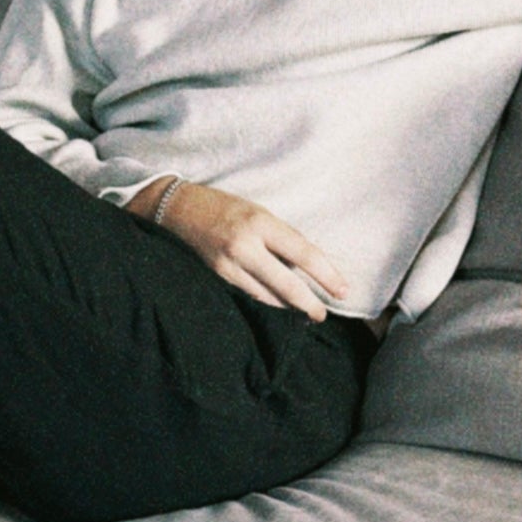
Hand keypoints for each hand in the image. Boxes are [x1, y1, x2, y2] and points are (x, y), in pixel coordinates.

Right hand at [148, 176, 362, 318]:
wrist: (178, 209)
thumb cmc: (225, 207)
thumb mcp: (259, 213)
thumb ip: (281, 239)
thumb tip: (308, 267)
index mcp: (260, 223)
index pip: (302, 253)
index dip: (326, 274)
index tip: (343, 289)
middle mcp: (244, 245)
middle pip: (287, 284)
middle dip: (309, 303)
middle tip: (323, 314)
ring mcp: (228, 265)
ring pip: (267, 297)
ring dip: (289, 307)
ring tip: (306, 313)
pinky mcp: (217, 278)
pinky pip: (248, 296)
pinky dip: (266, 303)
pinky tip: (279, 308)